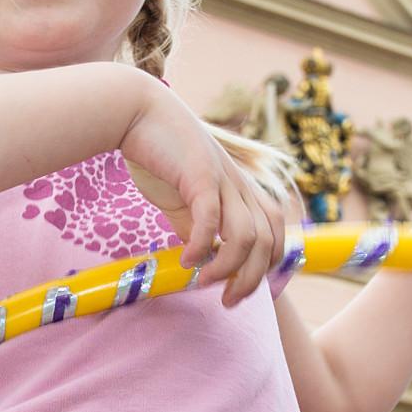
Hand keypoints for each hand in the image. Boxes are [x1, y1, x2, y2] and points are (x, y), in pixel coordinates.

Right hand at [121, 81, 284, 307]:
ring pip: (247, 235)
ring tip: (204, 281)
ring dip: (229, 268)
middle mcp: (240, 183)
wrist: (137, 111)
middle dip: (253, 278)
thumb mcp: (182, 197)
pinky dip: (203, 246)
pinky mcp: (200, 174)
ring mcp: (223, 178)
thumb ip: (195, 225)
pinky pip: (212, 219)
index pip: (274, 232)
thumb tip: (201, 258)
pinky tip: (186, 260)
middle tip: (229, 301)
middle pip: (269, 241)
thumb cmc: (157, 153)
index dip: (265, 265)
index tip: (238, 286)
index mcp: (240, 187)